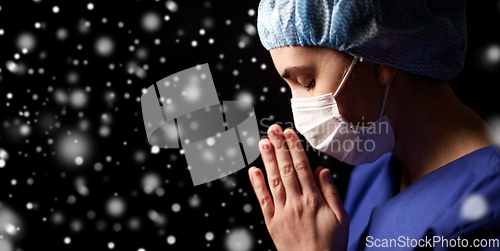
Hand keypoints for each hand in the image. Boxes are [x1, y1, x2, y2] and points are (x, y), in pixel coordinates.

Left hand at [248, 124, 348, 250]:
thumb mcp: (342, 217)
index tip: (289, 133)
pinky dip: (257, 185)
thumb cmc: (331, 244)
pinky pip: (263, 200)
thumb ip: (331, 192)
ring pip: (274, 180)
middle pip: (286, 169)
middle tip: (273, 129)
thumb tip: (321, 170)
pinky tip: (253, 170)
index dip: (294, 148)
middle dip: (279, 147)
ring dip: (268, 160)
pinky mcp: (272, 222)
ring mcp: (282, 212)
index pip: (302, 166)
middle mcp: (297, 203)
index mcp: (314, 199)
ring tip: (263, 142)